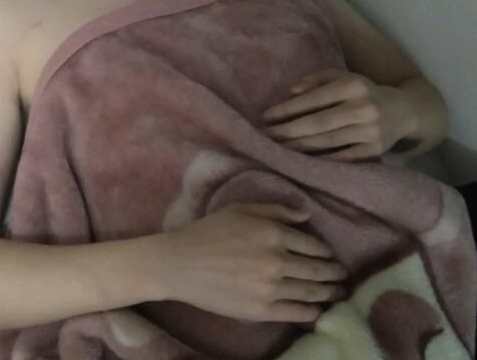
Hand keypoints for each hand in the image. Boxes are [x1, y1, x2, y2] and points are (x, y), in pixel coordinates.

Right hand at [156, 203, 347, 322]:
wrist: (180, 264)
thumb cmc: (208, 231)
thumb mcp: (239, 209)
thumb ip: (275, 210)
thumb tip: (306, 214)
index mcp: (271, 232)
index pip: (312, 244)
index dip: (325, 251)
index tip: (330, 256)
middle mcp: (276, 259)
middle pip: (317, 269)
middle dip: (334, 273)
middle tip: (342, 276)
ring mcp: (270, 287)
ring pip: (311, 292)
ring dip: (329, 293)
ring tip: (337, 293)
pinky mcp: (262, 310)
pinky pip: (297, 313)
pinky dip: (312, 312)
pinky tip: (317, 311)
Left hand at [262, 68, 415, 161]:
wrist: (404, 112)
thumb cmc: (362, 92)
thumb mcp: (342, 77)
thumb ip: (316, 79)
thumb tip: (291, 91)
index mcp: (353, 86)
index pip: (314, 99)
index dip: (288, 109)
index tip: (266, 116)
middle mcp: (363, 108)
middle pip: (318, 123)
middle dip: (288, 130)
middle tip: (267, 136)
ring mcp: (370, 132)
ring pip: (327, 142)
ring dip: (299, 147)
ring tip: (278, 148)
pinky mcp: (375, 151)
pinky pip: (341, 158)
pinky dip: (320, 160)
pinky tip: (301, 160)